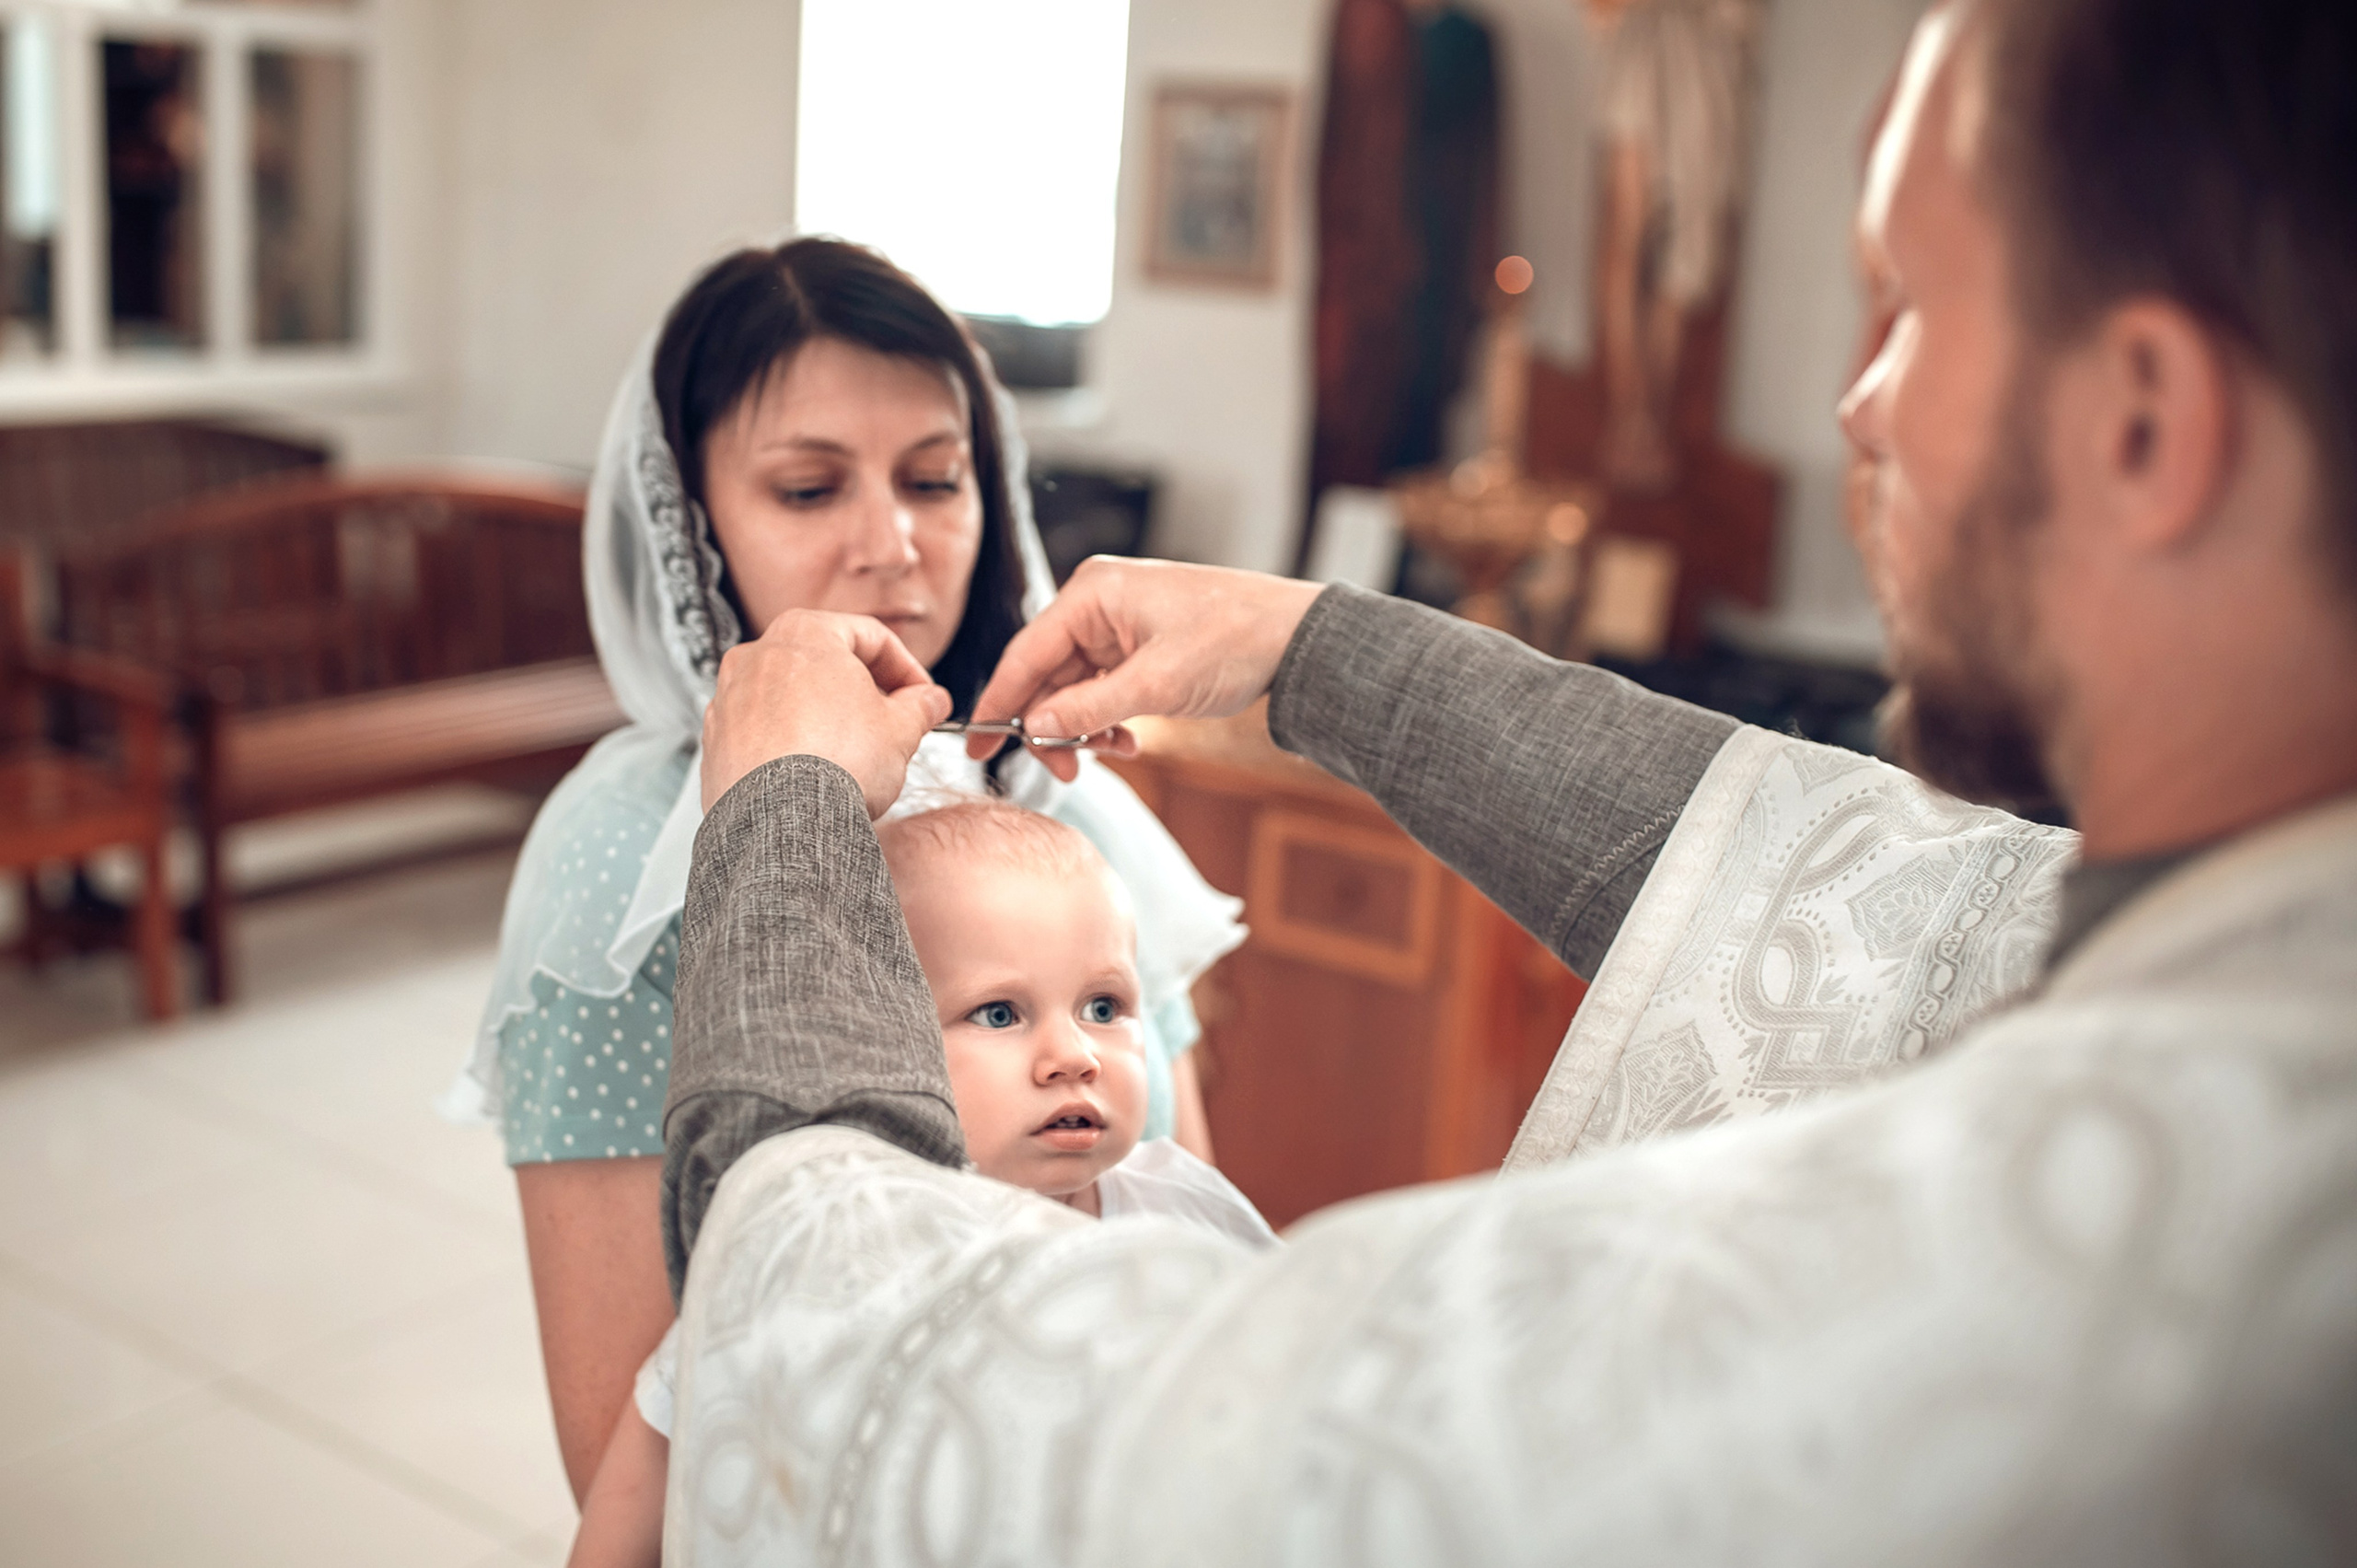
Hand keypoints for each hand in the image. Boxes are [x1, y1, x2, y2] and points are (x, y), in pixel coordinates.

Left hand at [700, 610, 952, 814]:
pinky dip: (790, 739)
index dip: (907, 668)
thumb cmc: (837, 765)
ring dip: (825, 714)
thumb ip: (919, 706)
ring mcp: (730, 695)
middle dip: (864, 690)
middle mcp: (758, 655)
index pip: (870, 636)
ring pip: (791, 694)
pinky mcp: (716, 738)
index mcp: (805, 633)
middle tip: (892, 721)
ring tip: (853, 750)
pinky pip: (763, 728)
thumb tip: (929, 702)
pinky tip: (814, 769)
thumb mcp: (900, 730)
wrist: (784, 822)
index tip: (922, 696)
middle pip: (825, 661)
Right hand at [969, 558, 1323, 781]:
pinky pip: (1102, 689)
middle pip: (1046, 674)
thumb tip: (1032, 728)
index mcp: (1092, 592)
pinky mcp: (1137, 647)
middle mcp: (1098, 603)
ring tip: (1110, 754)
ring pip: (1073, 688)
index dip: (999, 702)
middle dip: (1052, 726)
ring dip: (1084, 728)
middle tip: (1065, 770)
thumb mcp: (1156, 683)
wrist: (1296, 636)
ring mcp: (1118, 625)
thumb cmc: (1232, 641)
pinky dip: (1106, 720)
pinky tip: (1125, 742)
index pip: (1025, 653)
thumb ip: (1087, 708)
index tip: (977, 746)